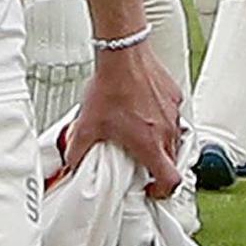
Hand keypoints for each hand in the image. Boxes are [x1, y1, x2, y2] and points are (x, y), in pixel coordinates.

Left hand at [63, 45, 184, 198]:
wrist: (122, 55)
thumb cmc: (110, 87)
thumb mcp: (88, 126)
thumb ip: (77, 149)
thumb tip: (71, 160)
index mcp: (150, 145)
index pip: (171, 181)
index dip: (163, 191)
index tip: (152, 189)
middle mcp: (167, 131)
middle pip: (173, 162)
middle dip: (160, 168)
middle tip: (145, 165)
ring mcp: (173, 114)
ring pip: (175, 139)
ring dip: (162, 144)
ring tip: (144, 138)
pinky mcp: (173, 97)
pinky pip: (173, 116)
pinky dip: (162, 120)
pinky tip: (145, 113)